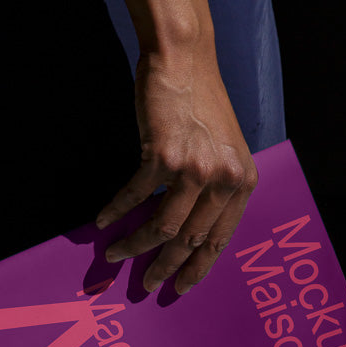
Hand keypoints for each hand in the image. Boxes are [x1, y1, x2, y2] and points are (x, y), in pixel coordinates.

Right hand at [97, 47, 257, 294]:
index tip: (180, 287)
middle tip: (145, 284)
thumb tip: (193, 231)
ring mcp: (194, 168)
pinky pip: (134, 197)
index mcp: (242, 182)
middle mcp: (222, 178)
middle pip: (189, 240)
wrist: (184, 59)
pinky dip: (116, 212)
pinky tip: (103, 222)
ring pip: (162, 227)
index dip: (198, 268)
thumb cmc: (202, 104)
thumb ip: (218, 188)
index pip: (219, 239)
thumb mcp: (225, 150)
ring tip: (114, 255)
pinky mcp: (163, 155)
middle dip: (164, 267)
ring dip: (134, 247)